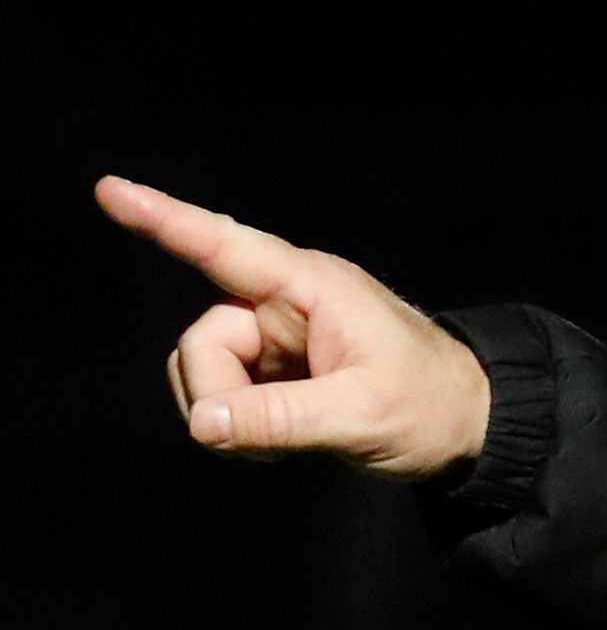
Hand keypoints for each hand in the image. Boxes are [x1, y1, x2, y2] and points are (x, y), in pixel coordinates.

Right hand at [95, 177, 491, 476]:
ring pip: (206, 369)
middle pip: (202, 340)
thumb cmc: (434, 406)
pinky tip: (282, 439)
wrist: (472, 426)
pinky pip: (225, 393)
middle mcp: (285, 303)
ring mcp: (277, 337)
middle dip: (218, 393)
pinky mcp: (275, 369)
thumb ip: (283, 420)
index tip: (110, 190)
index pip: (224, 246)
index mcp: (311, 288)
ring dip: (230, 413)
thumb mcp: (364, 417)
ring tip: (290, 439)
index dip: (164, 219)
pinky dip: (240, 423)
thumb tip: (204, 423)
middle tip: (269, 436)